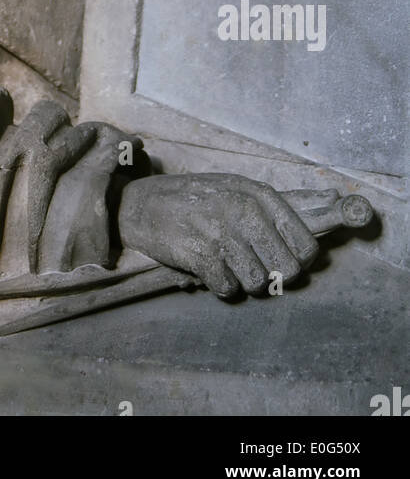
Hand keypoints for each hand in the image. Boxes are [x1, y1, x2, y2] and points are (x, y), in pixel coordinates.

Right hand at [119, 174, 319, 296]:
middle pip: (286, 270)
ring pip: (258, 283)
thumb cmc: (196, 198)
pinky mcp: (202, 254)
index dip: (298, 261)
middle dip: (272, 276)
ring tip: (227, 264)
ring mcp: (223, 233)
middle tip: (251, 265)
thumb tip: (333, 200)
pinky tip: (210, 268)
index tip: (280, 259)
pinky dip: (220, 285)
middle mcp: (245, 211)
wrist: (144, 204)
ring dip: (243, 281)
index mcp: (259, 195)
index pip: (305, 245)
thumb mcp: (238, 189)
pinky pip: (229, 289)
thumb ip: (277, 204)